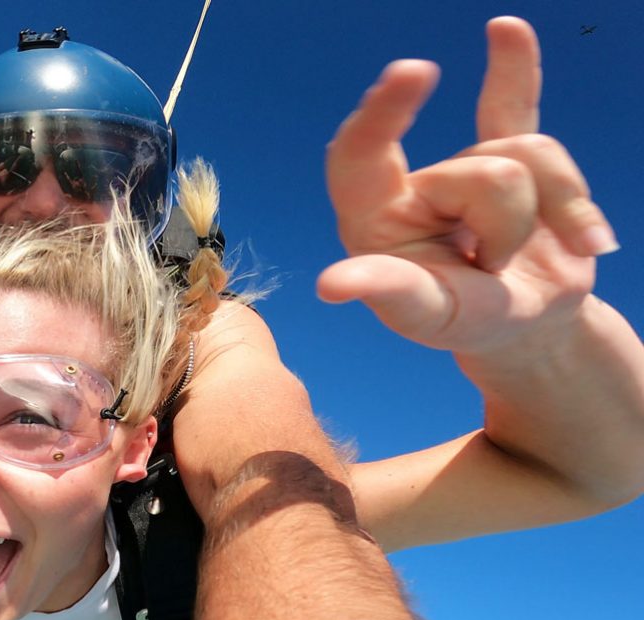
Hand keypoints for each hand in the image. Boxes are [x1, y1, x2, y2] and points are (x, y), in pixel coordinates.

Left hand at [318, 17, 618, 356]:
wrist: (522, 325)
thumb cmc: (460, 321)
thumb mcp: (428, 315)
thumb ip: (391, 291)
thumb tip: (331, 285)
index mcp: (373, 217)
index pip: (360, 154)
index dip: (382, 115)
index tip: (411, 74)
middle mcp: (413, 183)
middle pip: (484, 168)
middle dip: (508, 226)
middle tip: (492, 266)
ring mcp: (464, 169)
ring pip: (533, 152)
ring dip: (551, 214)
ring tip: (518, 254)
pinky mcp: (513, 161)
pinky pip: (514, 103)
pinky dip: (514, 68)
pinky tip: (506, 30)